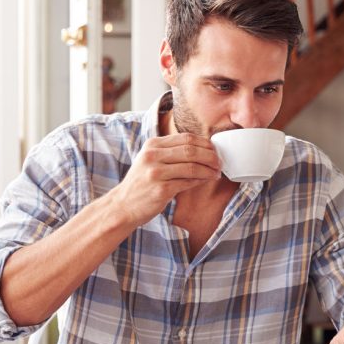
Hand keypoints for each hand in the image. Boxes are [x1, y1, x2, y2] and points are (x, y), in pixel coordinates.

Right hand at [106, 133, 221, 228]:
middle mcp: (152, 156)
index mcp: (152, 145)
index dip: (205, 144)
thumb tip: (203, 149)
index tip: (215, 150)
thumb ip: (171, 152)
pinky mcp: (161, 190)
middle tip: (219, 162)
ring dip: (208, 170)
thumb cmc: (142, 183)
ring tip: (216, 173)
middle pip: (191, 150)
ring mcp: (156, 173)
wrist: (123, 205)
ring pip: (192, 167)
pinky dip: (200, 180)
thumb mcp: (151, 160)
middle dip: (210, 156)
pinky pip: (188, 182)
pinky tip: (206, 180)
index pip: (186, 138)